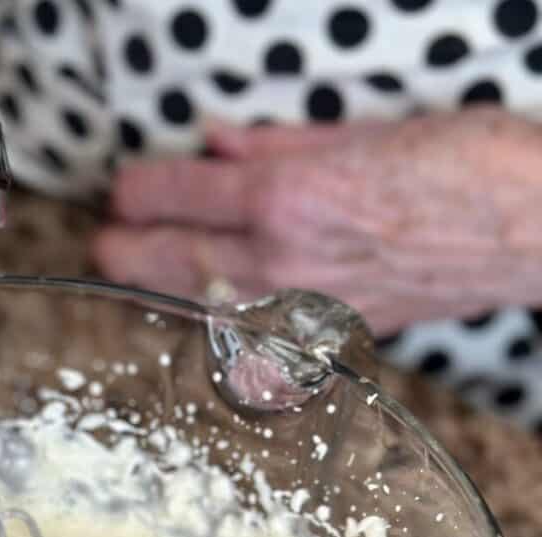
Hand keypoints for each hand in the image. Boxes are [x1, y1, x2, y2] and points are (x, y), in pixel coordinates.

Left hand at [93, 108, 541, 335]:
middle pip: (164, 260)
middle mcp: (278, 257)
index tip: (123, 192)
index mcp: (282, 195)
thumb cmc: (464, 168)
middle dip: (122, 249)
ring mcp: (295, 305)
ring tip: (133, 276)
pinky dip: (209, 322)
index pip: (171, 196)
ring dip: (154, 289)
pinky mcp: (320, 335)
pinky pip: (243, 336)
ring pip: (194, 304)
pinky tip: (197, 312)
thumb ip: (276, 141)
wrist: (534, 228)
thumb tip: (215, 142)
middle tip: (105, 242)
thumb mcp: (363, 131)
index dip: (135, 192)